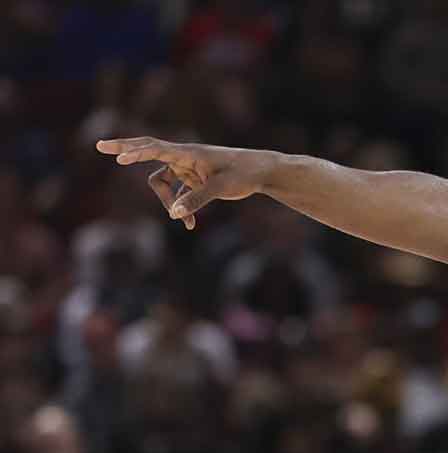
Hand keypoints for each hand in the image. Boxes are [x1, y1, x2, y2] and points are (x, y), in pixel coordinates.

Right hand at [95, 137, 271, 229]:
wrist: (261, 172)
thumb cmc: (243, 174)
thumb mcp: (221, 188)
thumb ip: (197, 200)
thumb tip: (174, 215)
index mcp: (188, 152)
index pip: (156, 149)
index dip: (137, 153)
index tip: (119, 157)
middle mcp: (183, 156)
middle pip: (147, 151)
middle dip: (126, 150)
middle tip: (99, 146)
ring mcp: (186, 167)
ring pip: (162, 182)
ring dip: (167, 202)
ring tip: (184, 222)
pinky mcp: (192, 178)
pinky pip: (176, 193)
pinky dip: (179, 207)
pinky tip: (190, 225)